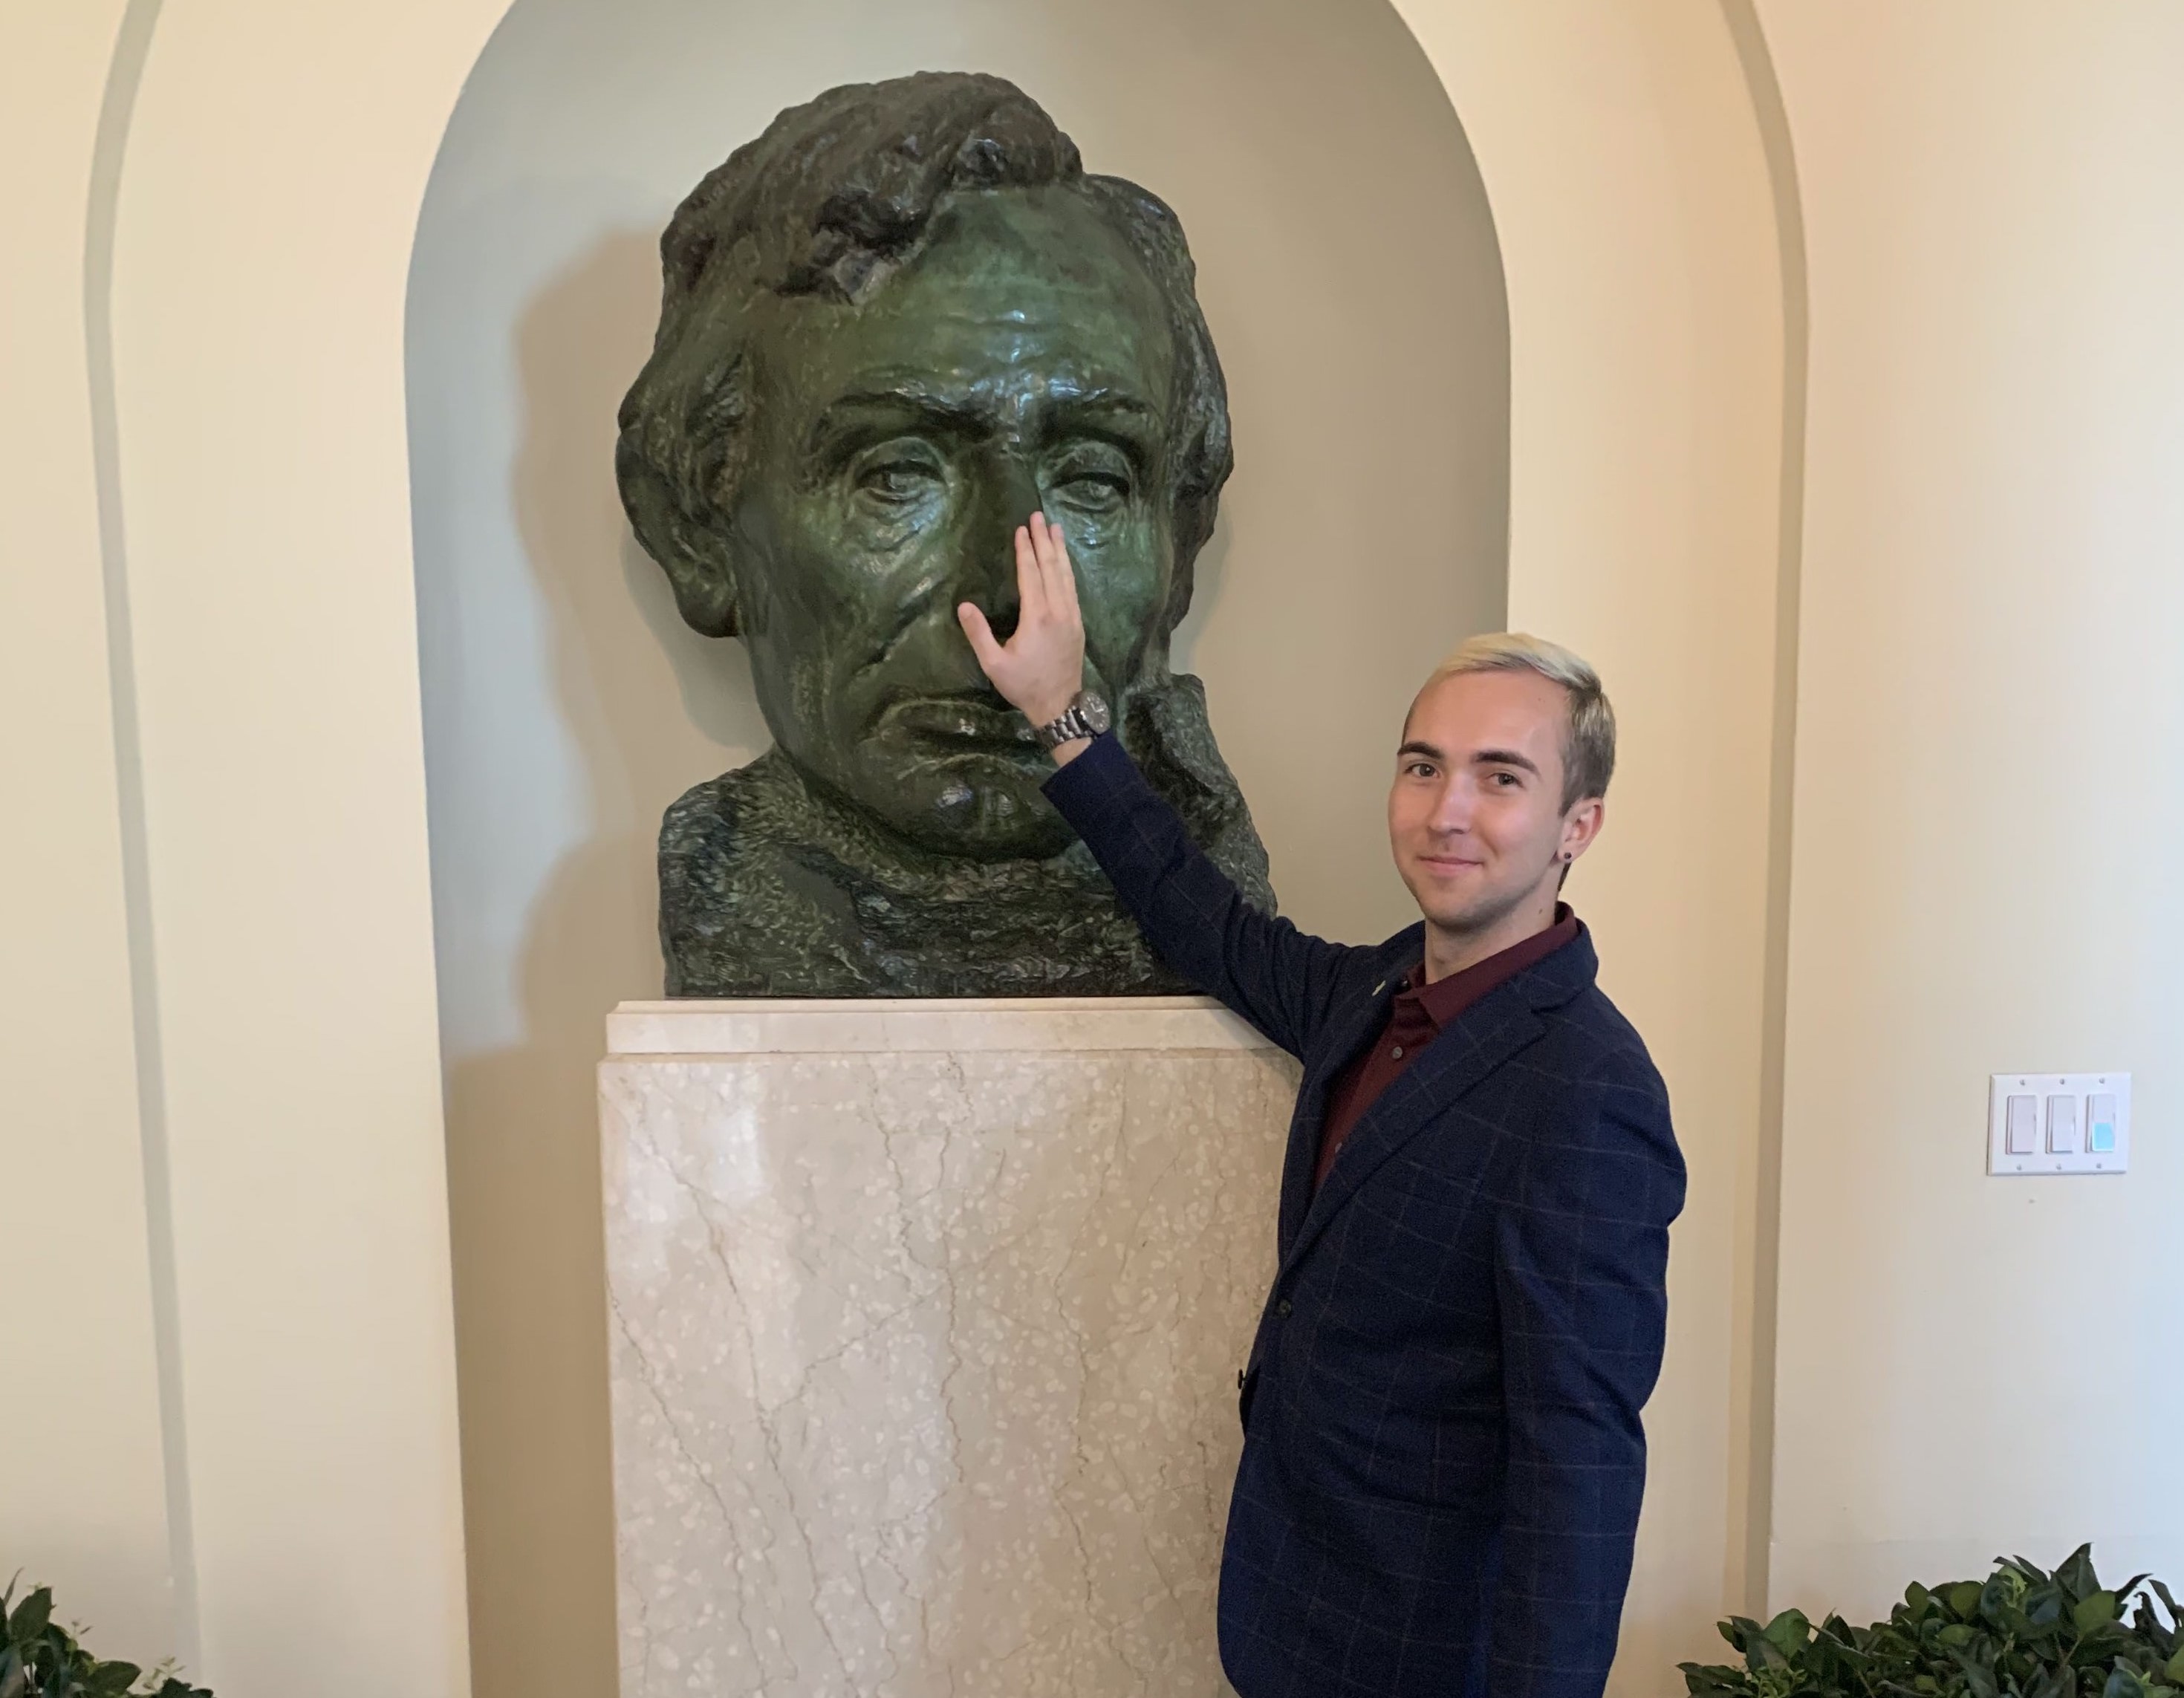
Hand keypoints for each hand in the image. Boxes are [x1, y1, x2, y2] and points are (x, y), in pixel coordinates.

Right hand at [957, 512, 1086, 730]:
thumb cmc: (1024, 686)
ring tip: (1055, 528)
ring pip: (1066, 575)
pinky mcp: (1078, 623)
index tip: (1021, 529)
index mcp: (1037, 617)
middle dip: (1044, 540)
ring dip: (1059, 550)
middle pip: (1051, 567)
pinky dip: (1067, 569)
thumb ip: (979, 633)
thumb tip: (964, 605)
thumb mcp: (994, 664)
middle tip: (1039, 516)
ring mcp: (1072, 616)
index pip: (1031, 574)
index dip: (1025, 550)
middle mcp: (1058, 611)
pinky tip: (1064, 560)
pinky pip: (1073, 588)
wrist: (1060, 706)